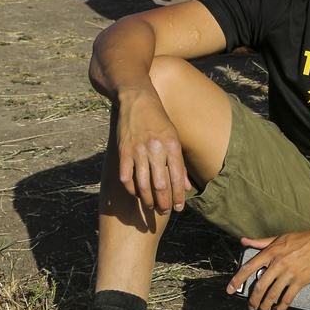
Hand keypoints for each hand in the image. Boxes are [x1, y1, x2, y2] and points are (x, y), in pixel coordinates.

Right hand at [116, 89, 190, 212]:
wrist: (137, 98)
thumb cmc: (159, 120)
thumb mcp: (174, 137)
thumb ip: (179, 163)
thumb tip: (186, 187)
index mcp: (172, 145)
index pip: (177, 177)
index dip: (178, 196)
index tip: (179, 208)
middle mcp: (156, 148)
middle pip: (160, 184)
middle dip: (164, 202)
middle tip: (164, 211)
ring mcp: (138, 150)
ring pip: (143, 183)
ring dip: (148, 199)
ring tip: (151, 207)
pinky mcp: (123, 150)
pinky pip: (126, 176)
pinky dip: (131, 189)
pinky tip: (136, 194)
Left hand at [227, 227, 309, 309]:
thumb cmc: (302, 238)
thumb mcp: (280, 237)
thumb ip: (260, 242)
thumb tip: (244, 241)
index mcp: (271, 252)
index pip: (249, 267)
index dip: (237, 280)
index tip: (230, 289)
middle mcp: (278, 263)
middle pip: (259, 286)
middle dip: (253, 300)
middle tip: (250, 306)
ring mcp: (290, 273)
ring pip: (272, 294)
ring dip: (265, 305)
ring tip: (263, 309)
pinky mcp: (301, 281)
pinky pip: (287, 298)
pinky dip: (281, 307)